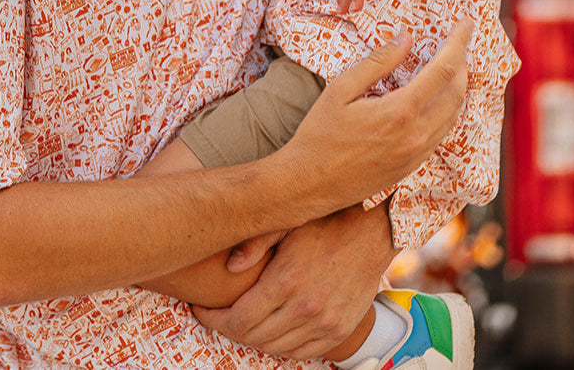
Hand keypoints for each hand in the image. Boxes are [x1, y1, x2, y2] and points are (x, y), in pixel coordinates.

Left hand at [194, 204, 392, 358]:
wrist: (372, 231)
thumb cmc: (325, 221)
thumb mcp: (287, 222)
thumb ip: (256, 242)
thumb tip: (229, 266)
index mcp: (286, 281)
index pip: (237, 319)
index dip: (213, 319)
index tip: (201, 309)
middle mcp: (305, 308)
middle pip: (252, 337)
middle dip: (227, 328)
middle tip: (217, 314)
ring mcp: (325, 323)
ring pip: (275, 349)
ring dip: (253, 339)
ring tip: (242, 320)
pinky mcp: (339, 330)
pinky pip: (301, 352)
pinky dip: (281, 346)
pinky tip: (271, 329)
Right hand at [280, 19, 470, 218]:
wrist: (310, 184)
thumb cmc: (320, 133)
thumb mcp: (341, 89)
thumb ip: (377, 62)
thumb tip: (406, 38)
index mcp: (400, 111)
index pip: (443, 70)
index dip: (459, 43)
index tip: (466, 23)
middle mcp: (416, 134)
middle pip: (457, 93)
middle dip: (464, 63)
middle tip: (460, 42)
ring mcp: (417, 154)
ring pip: (454, 116)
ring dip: (459, 88)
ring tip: (453, 66)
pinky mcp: (413, 167)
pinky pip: (442, 134)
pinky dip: (448, 110)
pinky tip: (437, 99)